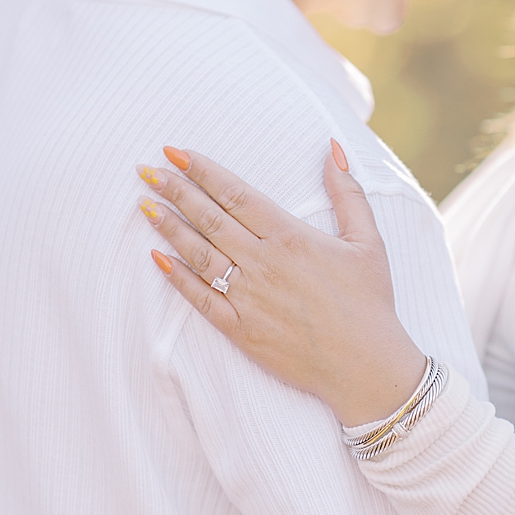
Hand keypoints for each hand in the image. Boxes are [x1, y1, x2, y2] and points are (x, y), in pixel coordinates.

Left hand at [136, 142, 426, 425]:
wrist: (366, 367)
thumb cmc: (370, 302)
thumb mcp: (368, 241)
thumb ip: (347, 192)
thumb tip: (332, 147)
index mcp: (291, 236)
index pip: (236, 194)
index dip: (202, 171)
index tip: (175, 152)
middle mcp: (264, 263)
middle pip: (210, 219)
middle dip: (175, 191)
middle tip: (146, 170)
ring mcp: (249, 297)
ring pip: (200, 255)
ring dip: (169, 228)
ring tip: (144, 205)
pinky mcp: (240, 329)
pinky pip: (201, 300)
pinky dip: (177, 279)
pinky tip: (157, 258)